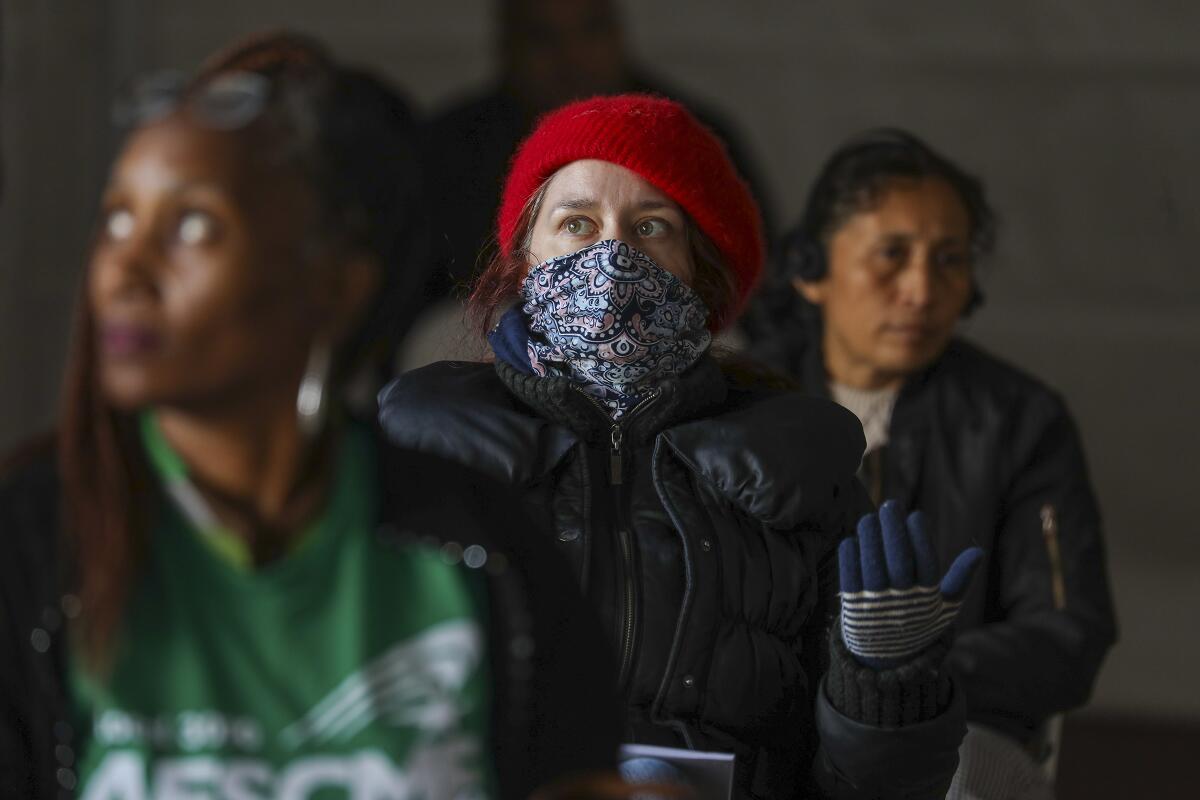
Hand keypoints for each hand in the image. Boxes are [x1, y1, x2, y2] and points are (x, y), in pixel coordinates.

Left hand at [838, 500, 983, 668]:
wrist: (888, 660)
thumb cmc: (919, 622)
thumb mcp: (945, 606)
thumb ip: (961, 579)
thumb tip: (979, 551)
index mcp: (926, 599)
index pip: (925, 563)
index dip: (920, 537)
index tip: (915, 515)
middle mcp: (902, 601)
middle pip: (898, 561)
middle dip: (894, 530)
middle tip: (890, 505)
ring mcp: (876, 604)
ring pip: (872, 566)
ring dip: (870, 539)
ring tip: (869, 518)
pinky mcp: (853, 607)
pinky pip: (849, 580)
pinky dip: (849, 560)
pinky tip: (851, 540)